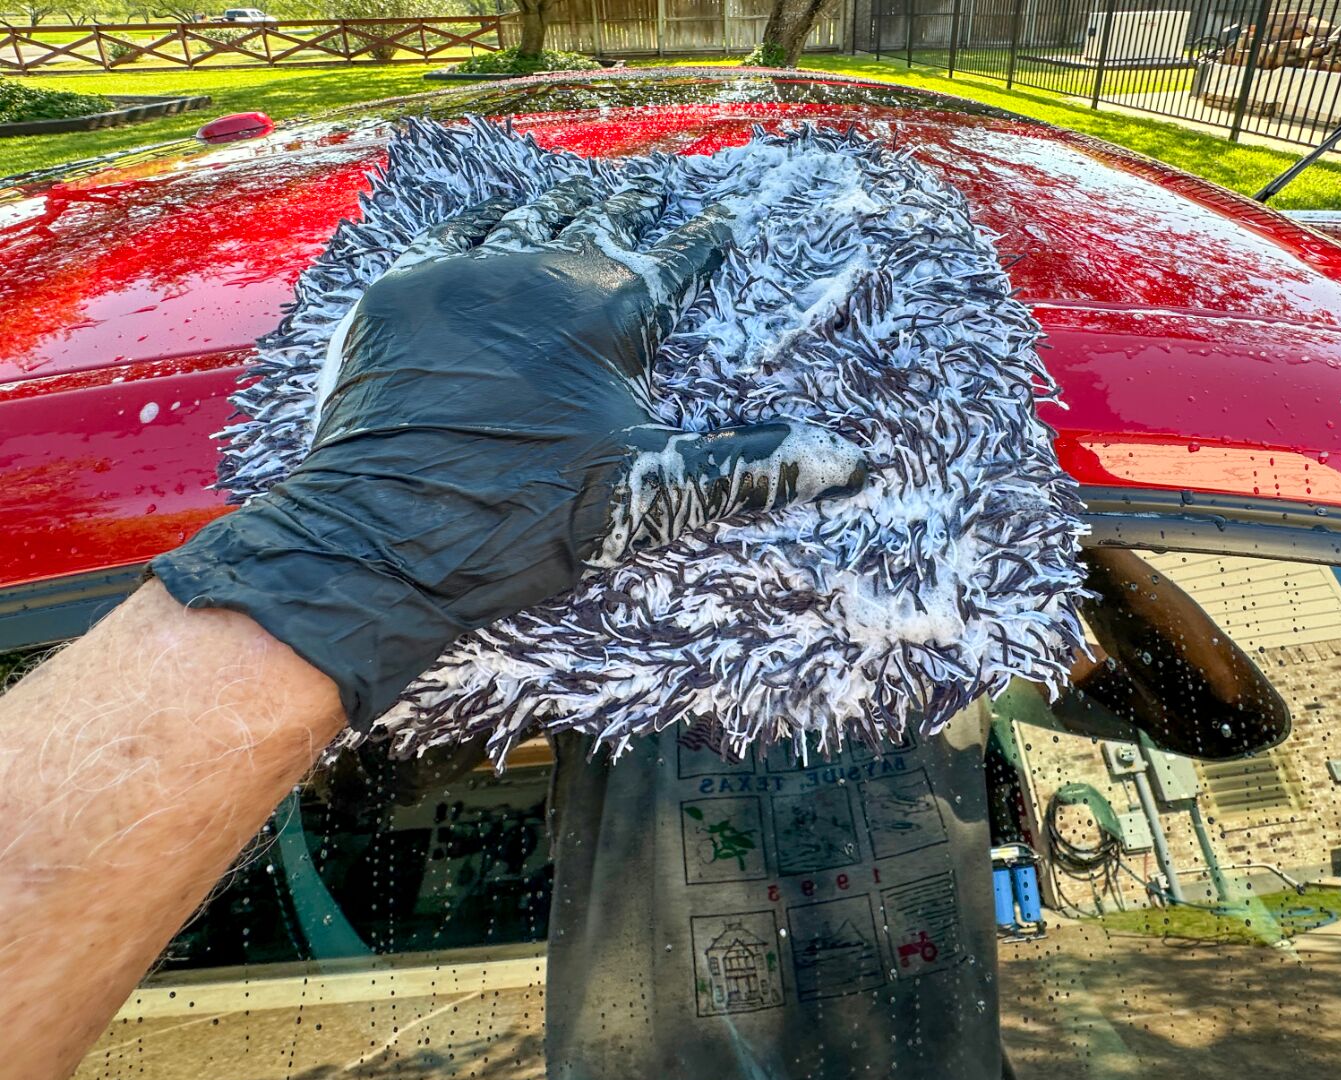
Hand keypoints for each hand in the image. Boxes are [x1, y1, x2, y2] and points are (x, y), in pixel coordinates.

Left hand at [153, 181, 866, 728]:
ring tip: (588, 182)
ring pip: (525, 215)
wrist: (384, 536)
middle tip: (659, 177)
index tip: (721, 218)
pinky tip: (492, 213)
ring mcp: (462, 277)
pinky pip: (450, 234)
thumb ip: (749, 469)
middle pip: (600, 221)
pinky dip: (481, 218)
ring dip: (563, 198)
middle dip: (637, 201)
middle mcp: (536, 272)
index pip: (672, 263)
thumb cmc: (527, 518)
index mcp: (604, 312)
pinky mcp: (401, 294)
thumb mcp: (650, 494)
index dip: (701, 242)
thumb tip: (851, 461)